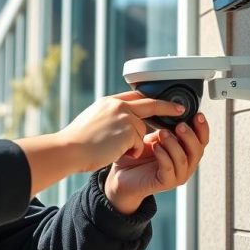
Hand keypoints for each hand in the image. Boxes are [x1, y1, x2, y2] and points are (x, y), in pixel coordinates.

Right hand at [58, 91, 184, 172]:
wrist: (69, 149)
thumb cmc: (76, 141)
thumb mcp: (93, 120)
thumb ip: (110, 116)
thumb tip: (123, 121)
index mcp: (109, 102)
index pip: (135, 96)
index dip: (150, 99)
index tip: (162, 100)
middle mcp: (118, 106)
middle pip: (150, 104)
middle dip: (167, 107)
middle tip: (180, 110)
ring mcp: (124, 117)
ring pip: (142, 131)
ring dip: (134, 143)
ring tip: (113, 148)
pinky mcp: (128, 131)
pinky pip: (139, 144)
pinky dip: (131, 151)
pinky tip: (115, 153)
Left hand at [104, 113, 209, 213]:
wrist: (123, 176)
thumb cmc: (139, 157)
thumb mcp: (154, 138)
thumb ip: (165, 129)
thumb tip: (170, 113)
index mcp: (186, 152)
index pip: (202, 141)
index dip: (203, 128)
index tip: (197, 115)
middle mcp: (185, 165)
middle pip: (198, 150)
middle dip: (190, 136)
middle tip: (179, 125)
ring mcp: (177, 175)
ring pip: (183, 159)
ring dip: (173, 144)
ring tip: (162, 133)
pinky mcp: (165, 183)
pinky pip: (169, 168)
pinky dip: (163, 155)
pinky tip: (155, 147)